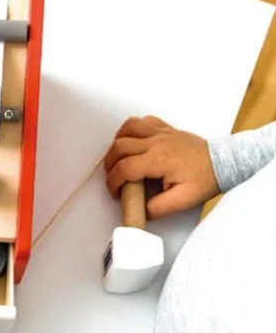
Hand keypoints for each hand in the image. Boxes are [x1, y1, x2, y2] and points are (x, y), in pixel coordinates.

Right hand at [103, 115, 217, 217]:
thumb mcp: (184, 201)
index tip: (115, 191)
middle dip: (109, 163)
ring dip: (118, 142)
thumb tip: (141, 211)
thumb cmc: (206, 178)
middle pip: (119, 146)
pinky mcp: (166, 129)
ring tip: (119, 156)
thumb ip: (159, 208)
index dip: (113, 182)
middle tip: (113, 176)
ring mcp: (161, 133)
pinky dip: (133, 129)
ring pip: (128, 128)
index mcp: (159, 160)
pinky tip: (135, 141)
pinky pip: (143, 121)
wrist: (224, 163)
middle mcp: (156, 142)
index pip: (124, 168)